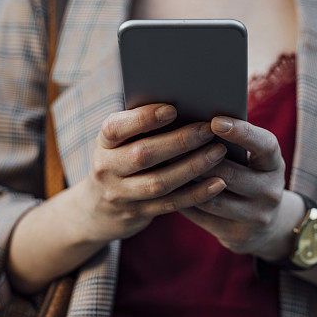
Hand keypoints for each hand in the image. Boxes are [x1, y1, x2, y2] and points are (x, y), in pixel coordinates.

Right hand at [77, 103, 228, 243]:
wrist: (98, 208)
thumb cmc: (121, 160)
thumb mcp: (120, 142)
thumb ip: (142, 126)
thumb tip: (185, 103)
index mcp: (104, 143)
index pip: (116, 128)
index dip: (143, 119)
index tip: (172, 110)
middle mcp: (106, 168)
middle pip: (143, 155)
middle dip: (179, 142)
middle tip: (208, 130)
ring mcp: (121, 195)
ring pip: (159, 183)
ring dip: (193, 167)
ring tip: (218, 152)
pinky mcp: (138, 213)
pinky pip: (171, 204)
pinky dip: (197, 194)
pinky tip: (218, 183)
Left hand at [178, 116, 298, 259]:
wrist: (262, 224)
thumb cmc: (246, 175)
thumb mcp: (250, 158)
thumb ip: (230, 142)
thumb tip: (192, 119)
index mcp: (274, 164)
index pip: (264, 145)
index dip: (242, 133)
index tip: (215, 121)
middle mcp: (270, 191)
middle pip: (230, 173)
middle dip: (199, 157)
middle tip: (171, 141)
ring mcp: (256, 216)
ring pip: (212, 198)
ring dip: (186, 180)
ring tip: (163, 164)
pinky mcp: (238, 235)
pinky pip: (202, 216)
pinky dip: (183, 199)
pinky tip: (166, 187)